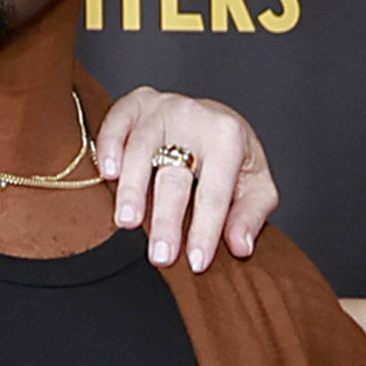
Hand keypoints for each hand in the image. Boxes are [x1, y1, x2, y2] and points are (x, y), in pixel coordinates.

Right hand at [93, 87, 278, 268]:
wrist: (212, 117)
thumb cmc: (232, 156)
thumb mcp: (257, 184)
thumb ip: (251, 215)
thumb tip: (240, 245)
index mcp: (228, 137)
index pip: (213, 192)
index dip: (205, 230)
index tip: (196, 263)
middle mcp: (194, 117)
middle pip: (175, 176)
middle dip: (166, 219)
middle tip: (160, 256)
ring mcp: (161, 107)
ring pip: (141, 149)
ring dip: (132, 188)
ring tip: (127, 222)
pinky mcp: (135, 103)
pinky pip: (116, 122)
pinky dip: (109, 146)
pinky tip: (108, 174)